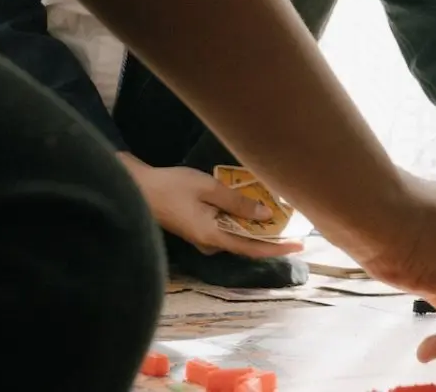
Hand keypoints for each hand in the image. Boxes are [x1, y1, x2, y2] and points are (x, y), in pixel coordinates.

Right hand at [119, 155, 304, 257]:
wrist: (137, 189)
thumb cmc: (171, 187)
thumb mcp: (208, 189)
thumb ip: (237, 203)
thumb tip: (266, 215)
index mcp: (213, 237)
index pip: (253, 248)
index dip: (277, 248)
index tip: (299, 246)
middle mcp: (210, 243)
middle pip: (247, 242)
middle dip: (270, 233)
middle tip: (293, 221)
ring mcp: (203, 237)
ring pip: (237, 234)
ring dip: (256, 224)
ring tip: (278, 209)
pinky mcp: (198, 228)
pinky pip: (225, 226)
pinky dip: (240, 218)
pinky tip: (250, 203)